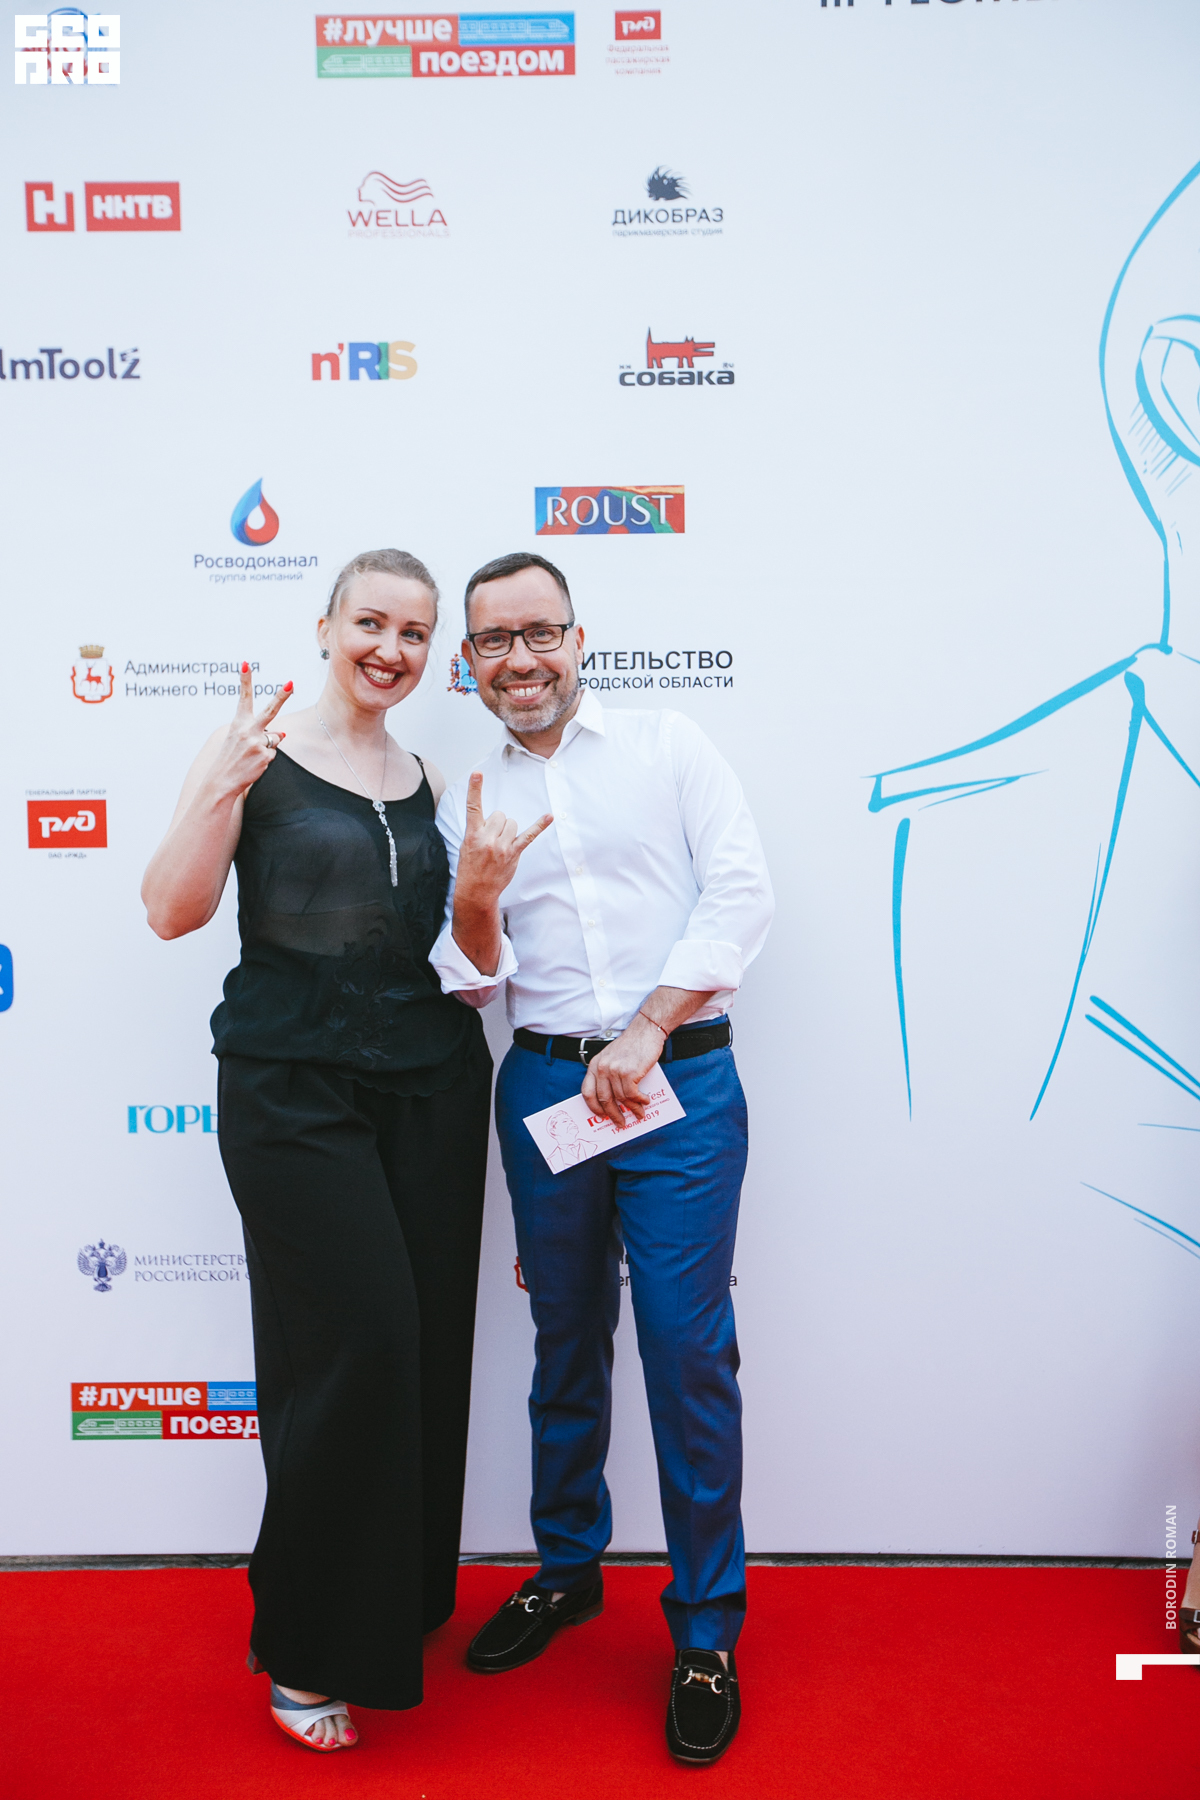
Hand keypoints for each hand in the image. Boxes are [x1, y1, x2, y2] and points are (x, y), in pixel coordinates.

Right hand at [208, 663, 292, 798]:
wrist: (221, 781)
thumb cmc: (230, 759)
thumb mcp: (240, 741)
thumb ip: (260, 733)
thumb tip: (283, 733)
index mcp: (238, 723)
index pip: (244, 698)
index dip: (245, 680)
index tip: (246, 664)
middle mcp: (248, 730)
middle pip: (270, 710)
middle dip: (282, 696)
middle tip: (292, 683)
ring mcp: (257, 742)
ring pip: (276, 738)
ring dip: (267, 746)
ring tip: (250, 756)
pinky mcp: (265, 755)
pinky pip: (273, 753)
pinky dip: (266, 759)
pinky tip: (254, 764)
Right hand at [455, 771, 551, 907]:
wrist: (475, 890)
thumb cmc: (470, 867)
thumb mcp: (466, 845)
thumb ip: (478, 830)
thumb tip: (495, 820)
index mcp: (472, 834)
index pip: (473, 807)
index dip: (474, 789)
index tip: (477, 774)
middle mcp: (487, 838)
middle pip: (500, 815)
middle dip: (497, 823)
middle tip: (491, 839)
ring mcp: (502, 846)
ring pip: (512, 823)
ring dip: (508, 830)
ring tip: (500, 844)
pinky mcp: (514, 853)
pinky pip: (529, 835)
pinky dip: (540, 825)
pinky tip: (549, 816)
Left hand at [581, 1015, 664, 1126]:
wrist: (646, 1030)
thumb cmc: (632, 1045)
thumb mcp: (613, 1058)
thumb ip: (610, 1076)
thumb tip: (616, 1101)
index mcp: (595, 1065)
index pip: (587, 1092)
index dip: (593, 1107)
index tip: (601, 1115)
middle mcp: (602, 1068)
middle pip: (604, 1100)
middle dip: (613, 1114)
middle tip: (620, 1123)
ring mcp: (614, 1071)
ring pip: (621, 1099)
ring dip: (632, 1109)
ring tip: (640, 1113)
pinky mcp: (629, 1073)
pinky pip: (632, 1095)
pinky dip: (640, 1101)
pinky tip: (645, 1101)